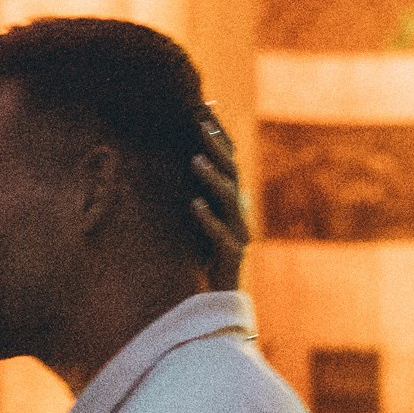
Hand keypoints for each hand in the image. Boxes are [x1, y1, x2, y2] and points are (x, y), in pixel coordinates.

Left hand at [190, 105, 250, 292]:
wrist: (214, 302)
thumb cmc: (202, 259)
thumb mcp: (195, 220)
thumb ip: (193, 191)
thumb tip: (175, 157)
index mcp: (231, 202)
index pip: (229, 161)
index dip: (220, 137)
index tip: (204, 111)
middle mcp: (238, 214)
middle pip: (232, 174)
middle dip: (217, 147)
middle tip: (199, 124)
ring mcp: (238, 236)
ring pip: (230, 200)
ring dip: (213, 178)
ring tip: (195, 160)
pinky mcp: (232, 259)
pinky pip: (222, 236)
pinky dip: (208, 219)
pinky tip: (194, 205)